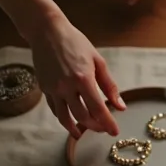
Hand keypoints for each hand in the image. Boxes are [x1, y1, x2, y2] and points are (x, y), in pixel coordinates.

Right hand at [28, 14, 125, 137]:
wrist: (47, 32)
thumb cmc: (76, 43)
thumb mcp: (98, 61)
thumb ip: (110, 86)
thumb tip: (121, 106)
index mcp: (83, 78)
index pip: (98, 109)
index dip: (107, 123)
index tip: (114, 132)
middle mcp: (66, 86)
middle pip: (82, 116)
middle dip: (95, 126)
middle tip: (103, 129)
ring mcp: (53, 88)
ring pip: (65, 117)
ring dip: (76, 128)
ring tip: (84, 133)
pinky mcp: (44, 88)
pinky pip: (54, 109)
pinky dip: (63, 118)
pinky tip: (70, 122)